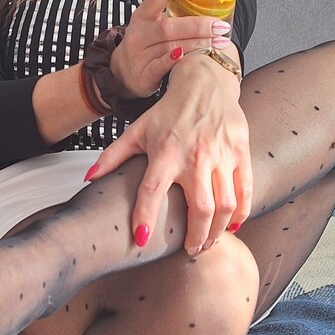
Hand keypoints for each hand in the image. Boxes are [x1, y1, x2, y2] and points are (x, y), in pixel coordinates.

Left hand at [83, 55, 252, 254]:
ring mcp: (221, 155)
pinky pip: (246, 191)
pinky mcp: (240, 153)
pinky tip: (232, 225)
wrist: (205, 83)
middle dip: (195, 237)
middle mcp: (195, 156)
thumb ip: (113, 157)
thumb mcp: (137, 131)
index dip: (144, 217)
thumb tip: (88, 179)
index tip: (140, 240)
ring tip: (207, 242)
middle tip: (189, 251)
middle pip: (200, 208)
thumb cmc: (169, 111)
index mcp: (165, 152)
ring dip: (217, 231)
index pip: (152, 190)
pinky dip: (242, 213)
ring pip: (225, 205)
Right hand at [109, 0, 232, 98]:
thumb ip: (175, 13)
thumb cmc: (147, 44)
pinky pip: (161, 65)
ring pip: (170, 45)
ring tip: (219, 43)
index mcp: (144, 14)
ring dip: (197, 44)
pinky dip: (174, 60)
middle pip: (169, 26)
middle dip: (198, 26)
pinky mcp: (143, 73)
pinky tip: (188, 57)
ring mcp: (140, 53)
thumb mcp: (153, 24)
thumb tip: (211, 0)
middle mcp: (140, 32)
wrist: (123, 74)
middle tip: (220, 26)